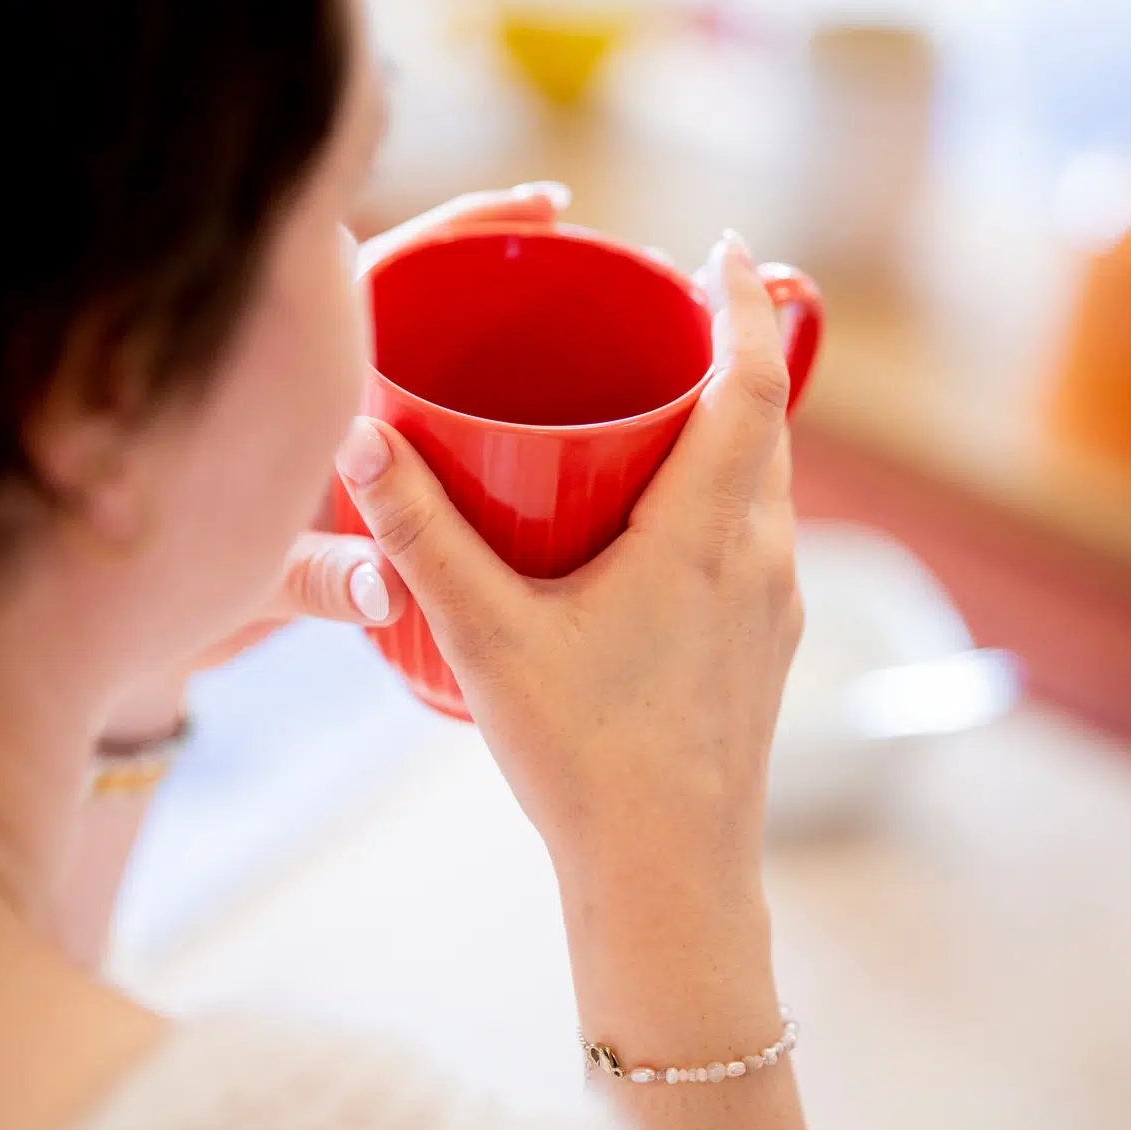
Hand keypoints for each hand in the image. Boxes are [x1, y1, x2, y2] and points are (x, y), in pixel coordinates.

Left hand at [96, 181, 574, 730]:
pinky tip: (542, 357)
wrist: (136, 617)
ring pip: (422, 324)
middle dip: (492, 242)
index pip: (384, 267)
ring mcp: (334, 397)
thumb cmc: (178, 587)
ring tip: (579, 276)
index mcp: (290, 366)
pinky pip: (426, 379)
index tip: (540, 208)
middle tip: (569, 222)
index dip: (464, 227)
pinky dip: (484, 364)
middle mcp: (314, 365)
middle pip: (417, 276)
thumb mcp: (258, 578)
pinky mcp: (349, 440)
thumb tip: (388, 586)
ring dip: (489, 297)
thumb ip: (320, 578)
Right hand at [333, 230, 799, 880]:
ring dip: (725, 427)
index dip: (740, 304)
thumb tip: (359, 436)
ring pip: (763, 482)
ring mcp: (771, 606)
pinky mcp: (762, 648)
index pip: (754, 383)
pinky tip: (652, 518)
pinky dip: (718, 492)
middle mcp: (762, 557)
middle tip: (663, 310)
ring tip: (655, 400)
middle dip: (727, 352)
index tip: (713, 248)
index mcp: (709, 534)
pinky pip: (753, 535)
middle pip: (765, 422)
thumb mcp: (488, 638)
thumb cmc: (587, 763)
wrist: (669, 881)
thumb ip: (421, 534)